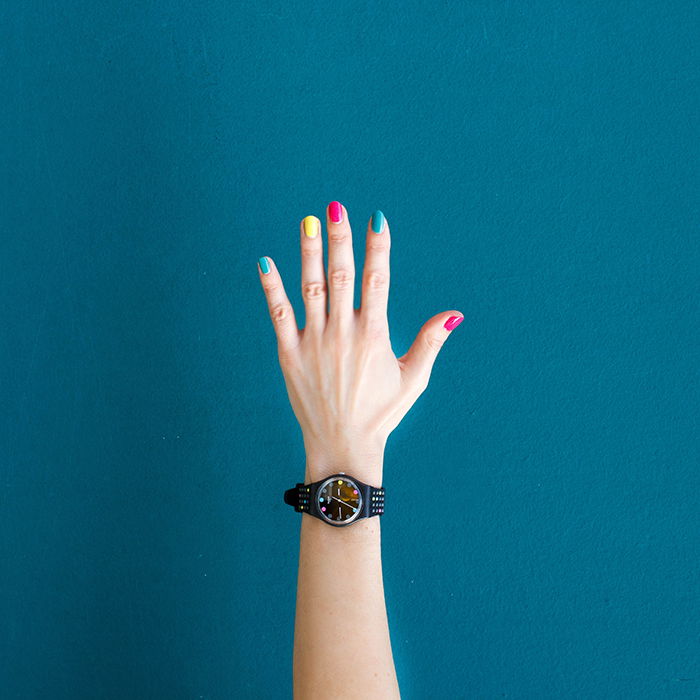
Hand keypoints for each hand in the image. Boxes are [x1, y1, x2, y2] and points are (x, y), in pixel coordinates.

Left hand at [257, 202, 462, 484]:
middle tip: (336, 207)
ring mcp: (314, 342)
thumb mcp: (414, 379)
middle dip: (340, 238)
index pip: (378, 280)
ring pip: (311, 288)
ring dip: (309, 253)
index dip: (378, 248)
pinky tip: (265, 262)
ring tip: (308, 221)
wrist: (343, 446)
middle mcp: (344, 333)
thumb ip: (430, 342)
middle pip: (343, 275)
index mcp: (374, 335)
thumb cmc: (381, 413)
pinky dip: (272, 288)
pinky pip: (279, 315)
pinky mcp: (290, 354)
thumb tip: (454, 314)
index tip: (376, 219)